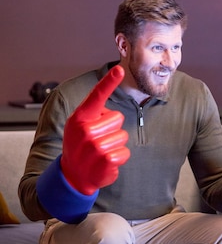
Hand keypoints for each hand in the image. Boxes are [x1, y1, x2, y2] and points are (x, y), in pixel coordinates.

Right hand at [60, 65, 129, 194]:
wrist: (74, 175)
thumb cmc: (81, 146)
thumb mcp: (80, 126)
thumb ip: (94, 113)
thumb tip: (110, 108)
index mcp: (80, 117)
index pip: (96, 96)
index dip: (108, 82)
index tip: (119, 69)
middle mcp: (85, 129)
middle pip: (118, 118)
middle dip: (113, 129)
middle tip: (99, 139)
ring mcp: (95, 146)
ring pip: (123, 136)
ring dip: (116, 145)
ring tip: (101, 152)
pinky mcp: (106, 160)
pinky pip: (125, 152)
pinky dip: (120, 158)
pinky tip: (106, 162)